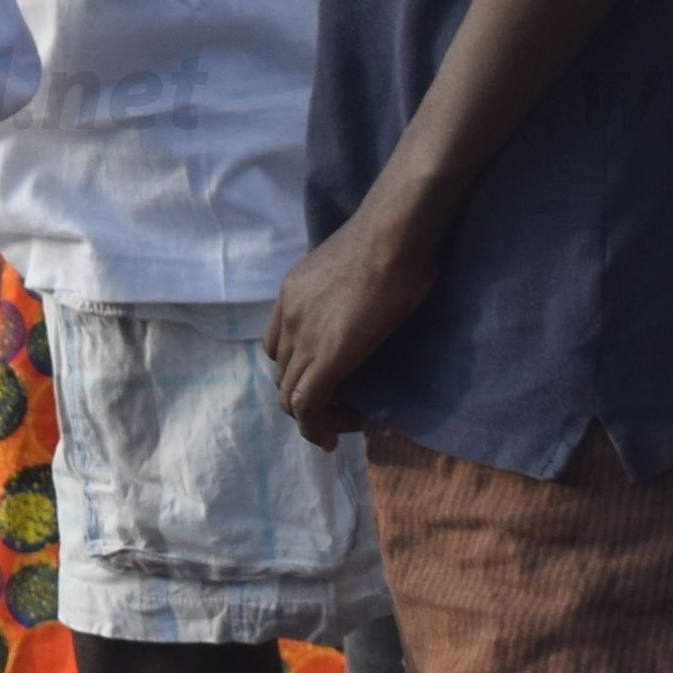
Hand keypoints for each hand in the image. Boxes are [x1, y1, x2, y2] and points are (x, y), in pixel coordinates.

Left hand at [265, 194, 445, 441]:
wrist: (394, 233)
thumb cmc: (392, 236)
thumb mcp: (356, 264)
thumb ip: (350, 288)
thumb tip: (372, 301)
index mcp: (293, 292)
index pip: (279, 345)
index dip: (299, 369)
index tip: (329, 382)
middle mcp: (289, 316)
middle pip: (283, 374)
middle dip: (306, 398)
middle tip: (341, 408)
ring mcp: (304, 337)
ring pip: (290, 395)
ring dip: (313, 417)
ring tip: (340, 426)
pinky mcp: (327, 358)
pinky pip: (308, 406)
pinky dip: (315, 427)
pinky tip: (331, 439)